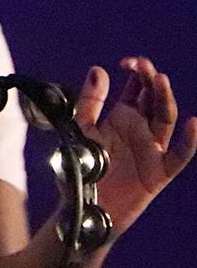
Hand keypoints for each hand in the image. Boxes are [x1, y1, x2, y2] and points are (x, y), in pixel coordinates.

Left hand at [75, 57, 196, 239]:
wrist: (85, 204)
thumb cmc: (85, 167)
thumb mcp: (82, 129)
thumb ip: (90, 101)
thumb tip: (99, 70)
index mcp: (124, 116)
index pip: (138, 89)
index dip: (137, 73)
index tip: (128, 62)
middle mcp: (142, 129)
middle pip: (154, 99)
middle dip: (150, 80)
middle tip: (143, 65)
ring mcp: (153, 148)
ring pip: (166, 119)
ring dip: (164, 99)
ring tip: (159, 80)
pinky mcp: (160, 170)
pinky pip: (180, 155)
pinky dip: (190, 141)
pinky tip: (194, 124)